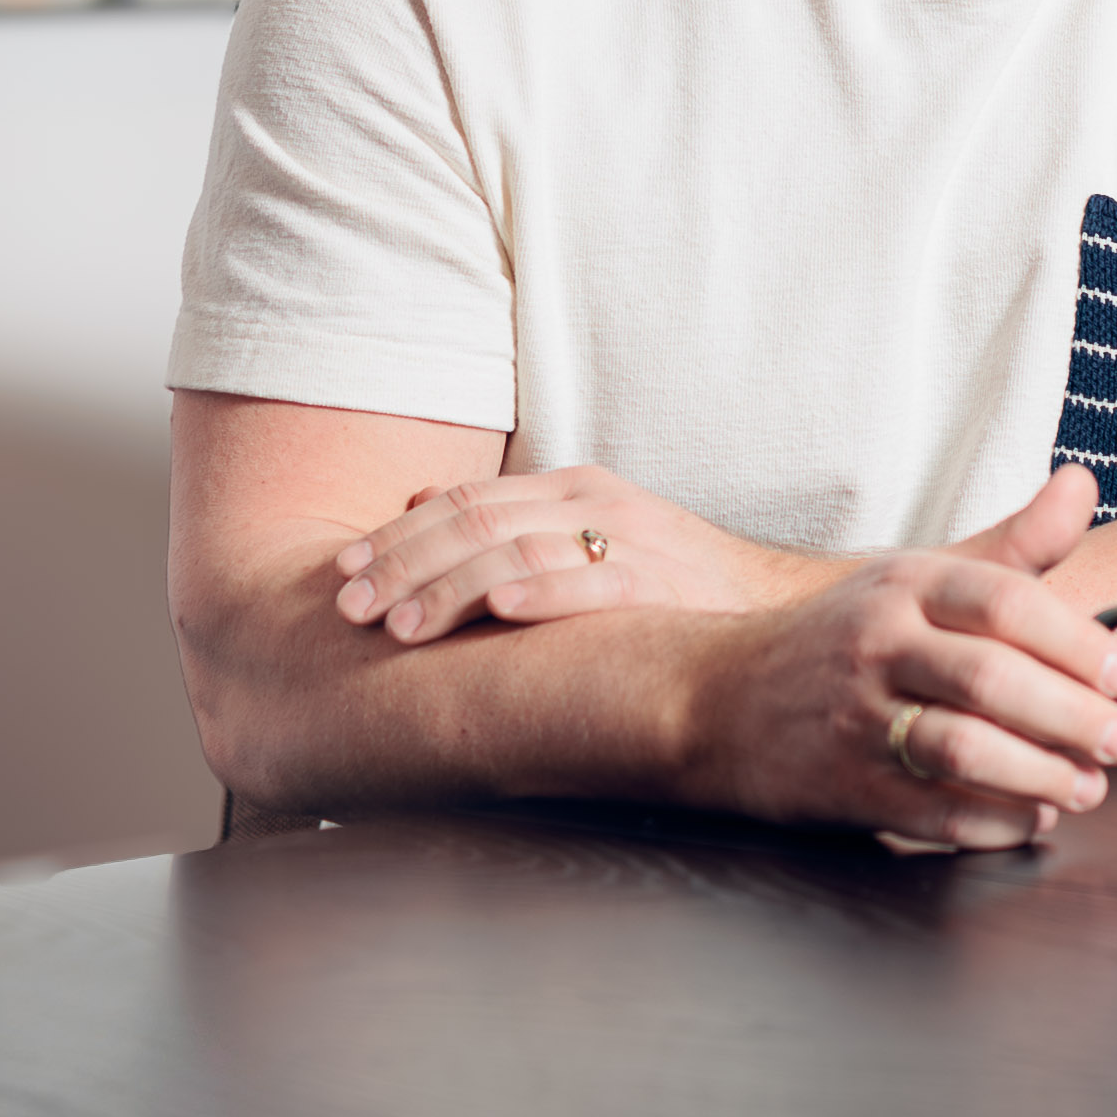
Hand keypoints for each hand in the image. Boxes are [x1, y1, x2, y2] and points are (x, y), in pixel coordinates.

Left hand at [329, 463, 836, 642]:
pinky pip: (593, 581)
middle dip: (403, 564)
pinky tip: (497, 610)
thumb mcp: (586, 538)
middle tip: (349, 607)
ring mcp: (629, 539)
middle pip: (475, 522)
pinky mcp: (662, 583)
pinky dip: (541, 592)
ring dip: (450, 587)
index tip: (339, 574)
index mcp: (570, 489)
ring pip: (519, 549)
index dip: (395, 537)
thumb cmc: (671, 587)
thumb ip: (508, 524)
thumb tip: (415, 505)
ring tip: (398, 627)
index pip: (462, 503)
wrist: (777, 607)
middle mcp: (593, 502)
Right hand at [683, 467, 1116, 848]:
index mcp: (906, 585)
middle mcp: (879, 644)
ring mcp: (856, 718)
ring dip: (1039, 775)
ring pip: (962, 748)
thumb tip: (1082, 486)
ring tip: (1085, 786)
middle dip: (1071, 716)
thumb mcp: (916, 575)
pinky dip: (992, 822)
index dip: (1073, 640)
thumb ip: (1011, 545)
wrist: (713, 696)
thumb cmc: (839, 637)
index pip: (1003, 601)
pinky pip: (931, 813)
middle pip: (989, 678)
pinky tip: (1031, 818)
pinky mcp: (844, 787)